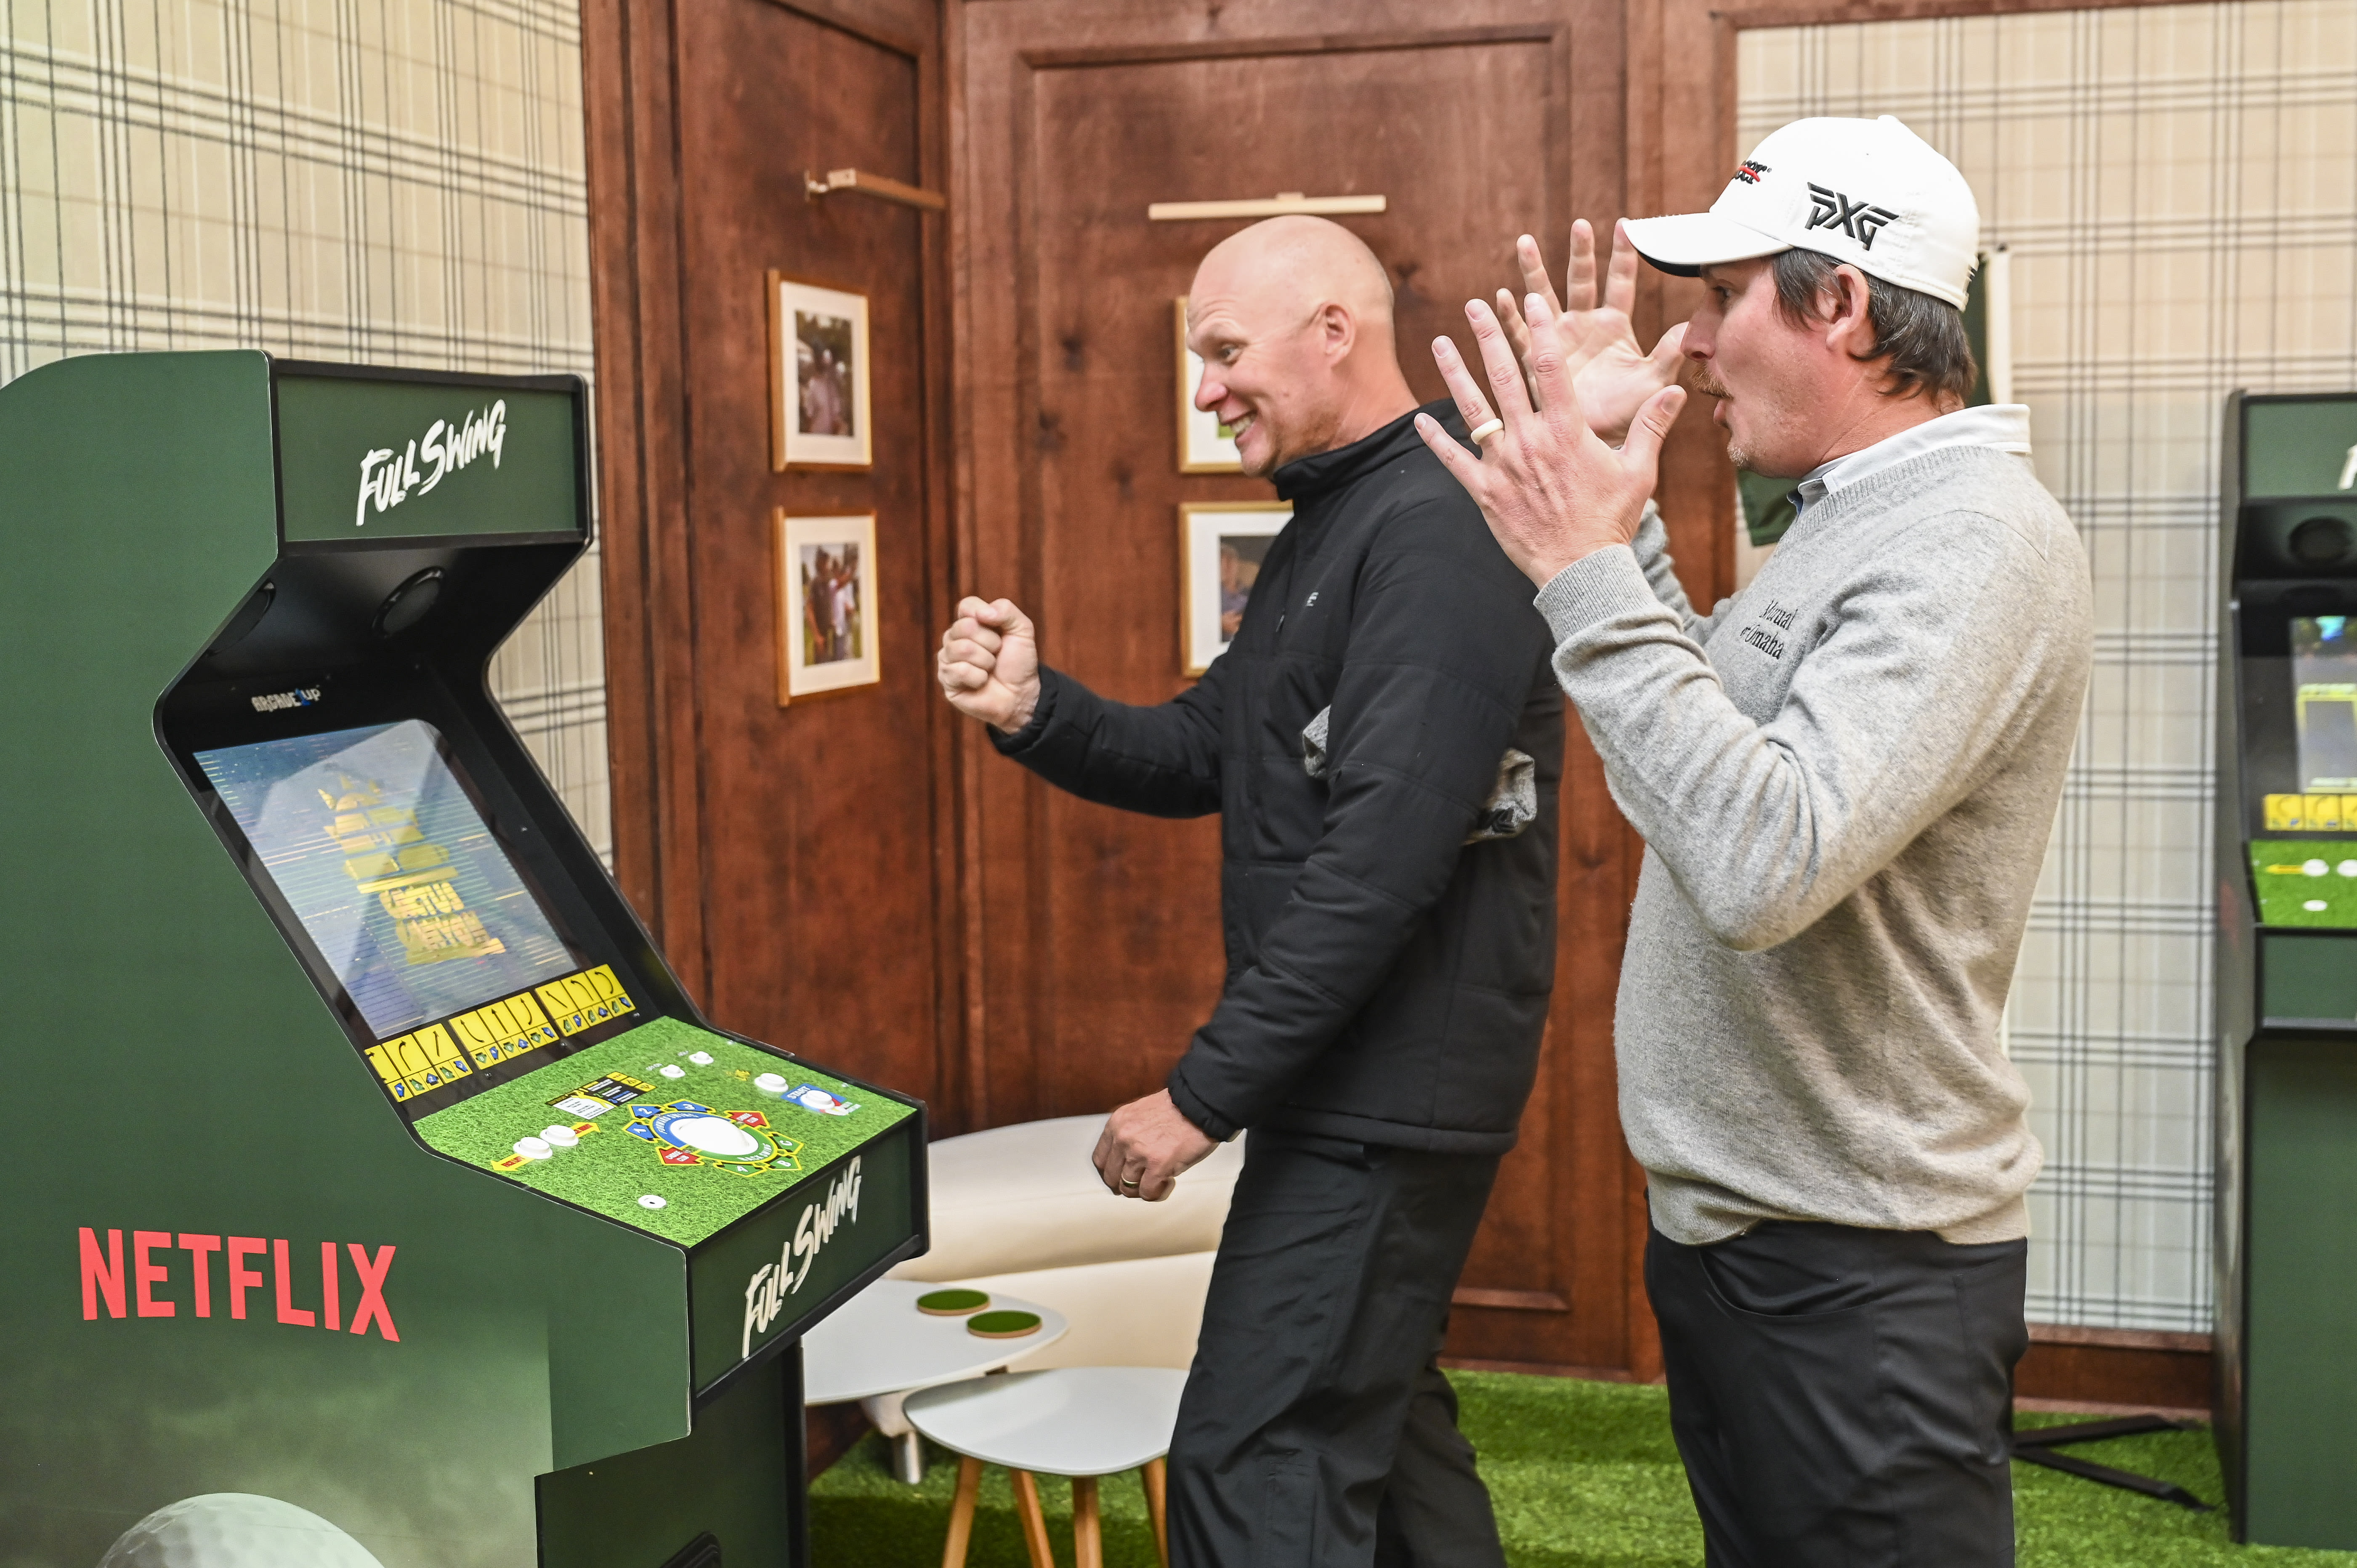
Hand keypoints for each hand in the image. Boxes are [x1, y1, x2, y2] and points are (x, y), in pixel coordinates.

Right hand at [937, 596, 1040, 732]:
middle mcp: (954, 638)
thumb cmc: (1018, 662)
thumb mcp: (1022, 630)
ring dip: (986, 661)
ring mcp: (948, 658)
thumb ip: (1006, 610)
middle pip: (965, 627)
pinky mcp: (946, 679)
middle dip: (991, 642)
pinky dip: (978, 678)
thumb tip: (982, 613)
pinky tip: (981, 682)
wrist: (1021, 695)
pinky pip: (959, 670)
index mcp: (970, 622)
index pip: (967, 605)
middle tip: (997, 654)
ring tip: (990, 668)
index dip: (986, 616)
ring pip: (962, 648)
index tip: (1000, 631)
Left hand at [1092, 1090, 1217, 1202]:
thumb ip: (1129, 1133)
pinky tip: (1167, 1182)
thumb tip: (1127, 1157)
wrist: (1199, 1106)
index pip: (1100, 1159)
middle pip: (1111, 1177)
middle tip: (1139, 1183)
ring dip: (1142, 1189)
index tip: (1119, 1175)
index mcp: (1117, 1125)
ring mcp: (1138, 1154)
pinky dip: (1156, 1192)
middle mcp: (1123, 1140)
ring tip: (1157, 1181)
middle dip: (1125, 1183)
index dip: (1110, 1171)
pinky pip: (1148, 1192)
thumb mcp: (1140, 1113)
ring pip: (1128, 1188)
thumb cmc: (1177, 1108)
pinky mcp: (1157, 1167)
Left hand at [1418, 292, 1686, 587]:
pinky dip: (1435, 439)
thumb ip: (1652, 425)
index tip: (1531, 300)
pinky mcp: (1483, 491)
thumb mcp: (1639, 470)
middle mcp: (1531, 440)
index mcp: (1568, 430)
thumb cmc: (1611, 519)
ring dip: (1455, 373)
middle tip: (1474, 305)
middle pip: (1505, 376)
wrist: (1581, 569)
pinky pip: (1453, 460)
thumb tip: (1678, 389)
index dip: (1540, 329)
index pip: (1551, 367)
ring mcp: (1503, 464)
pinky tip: (1417, 419)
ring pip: (1473, 409)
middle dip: (1489, 336)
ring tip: (1440, 343)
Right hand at [1493, 219, 1686, 445]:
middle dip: (1579, 252)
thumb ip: (1668, 355)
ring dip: (1534, 271)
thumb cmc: (1626, 416)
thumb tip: (1688, 328)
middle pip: (1581, 280)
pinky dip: (1511, 315)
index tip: (1626, 225)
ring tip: (1525, 243)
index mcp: (1614, 327)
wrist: (1594, 444)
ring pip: (1544, 297)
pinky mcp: (1535, 359)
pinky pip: (1521, 333)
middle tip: (1579, 225)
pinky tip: (1502, 297)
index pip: (1620, 283)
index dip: (1623, 255)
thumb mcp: (1651, 384)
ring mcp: (1557, 340)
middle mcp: (1584, 326)